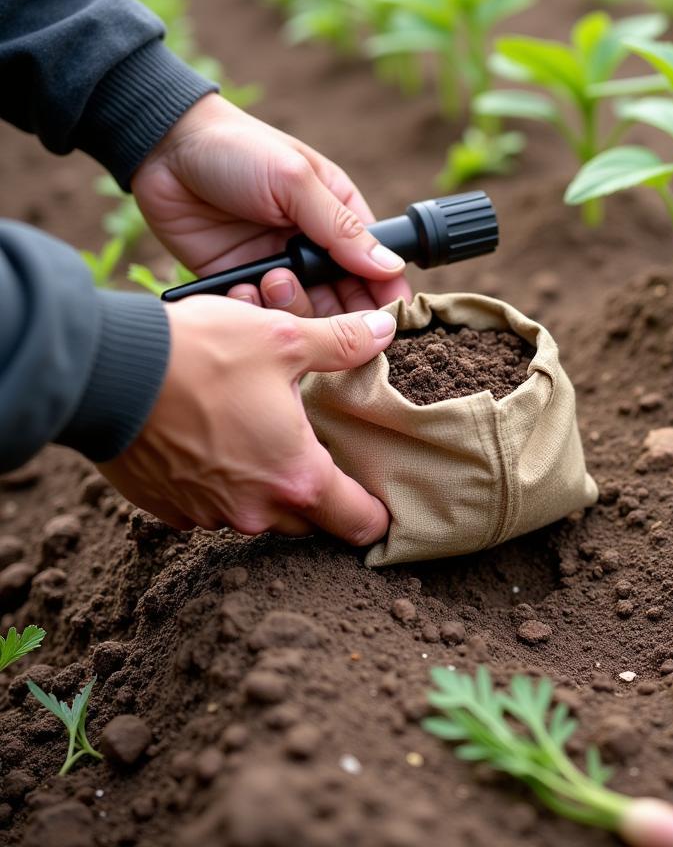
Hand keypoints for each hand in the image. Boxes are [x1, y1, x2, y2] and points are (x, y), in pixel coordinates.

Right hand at [98, 296, 395, 541]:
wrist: (107, 372)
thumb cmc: (202, 355)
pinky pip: (212, 505)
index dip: (377, 513)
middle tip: (319, 450)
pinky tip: (215, 441)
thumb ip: (341, 342)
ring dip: (267, 484)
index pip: (358, 523)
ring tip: (261, 435)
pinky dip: (221, 482)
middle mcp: (256, 509)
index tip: (383, 500)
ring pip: (259, 512)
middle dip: (319, 491)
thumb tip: (383, 330)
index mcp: (296, 477)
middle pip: (310, 520)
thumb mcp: (282, 337)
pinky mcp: (169, 509)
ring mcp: (208, 514)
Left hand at [132, 93, 411, 315]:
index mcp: (338, 217)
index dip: (384, 297)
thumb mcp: (296, 182)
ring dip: (291, 305)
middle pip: (344, 301)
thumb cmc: (237, 149)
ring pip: (302, 314)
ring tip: (271, 279)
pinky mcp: (237, 282)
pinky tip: (243, 290)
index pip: (376, 267)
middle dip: (337, 313)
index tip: (382, 323)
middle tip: (320, 305)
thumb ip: (342, 229)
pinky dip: (254, 311)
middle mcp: (312, 248)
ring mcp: (275, 268)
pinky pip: (258, 314)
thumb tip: (391, 267)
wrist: (161, 148)